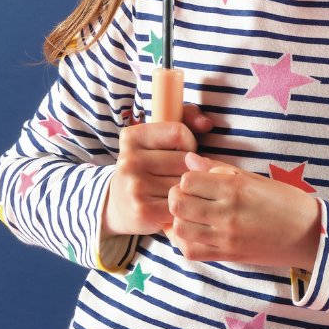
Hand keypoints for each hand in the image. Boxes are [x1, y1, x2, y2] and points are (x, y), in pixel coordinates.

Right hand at [102, 103, 215, 237]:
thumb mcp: (160, 136)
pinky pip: (182, 203)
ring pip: (185, 182)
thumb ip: (188, 117)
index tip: (180, 152)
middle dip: (190, 168)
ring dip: (190, 187)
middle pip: (184, 160)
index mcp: (131, 137)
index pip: (179, 132)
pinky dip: (186, 205)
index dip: (188, 143)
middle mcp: (129, 161)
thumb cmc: (149, 165)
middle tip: (180, 175)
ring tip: (179, 189)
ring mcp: (135, 186)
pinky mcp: (144, 210)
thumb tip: (207, 124)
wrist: (120, 205)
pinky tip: (177, 204)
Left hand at [165, 151, 322, 270]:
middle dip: (176, 197)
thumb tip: (189, 159)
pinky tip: (194, 232)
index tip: (194, 180)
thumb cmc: (285, 201)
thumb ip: (218, 168)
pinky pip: (191, 252)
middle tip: (187, 196)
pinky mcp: (228, 256)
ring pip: (180, 229)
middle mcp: (227, 213)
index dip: (185, 178)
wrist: (310, 235)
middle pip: (177, 204)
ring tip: (190, 214)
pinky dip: (185, 241)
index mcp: (234, 188)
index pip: (187, 180)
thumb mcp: (253, 178)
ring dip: (178, 219)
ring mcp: (226, 237)